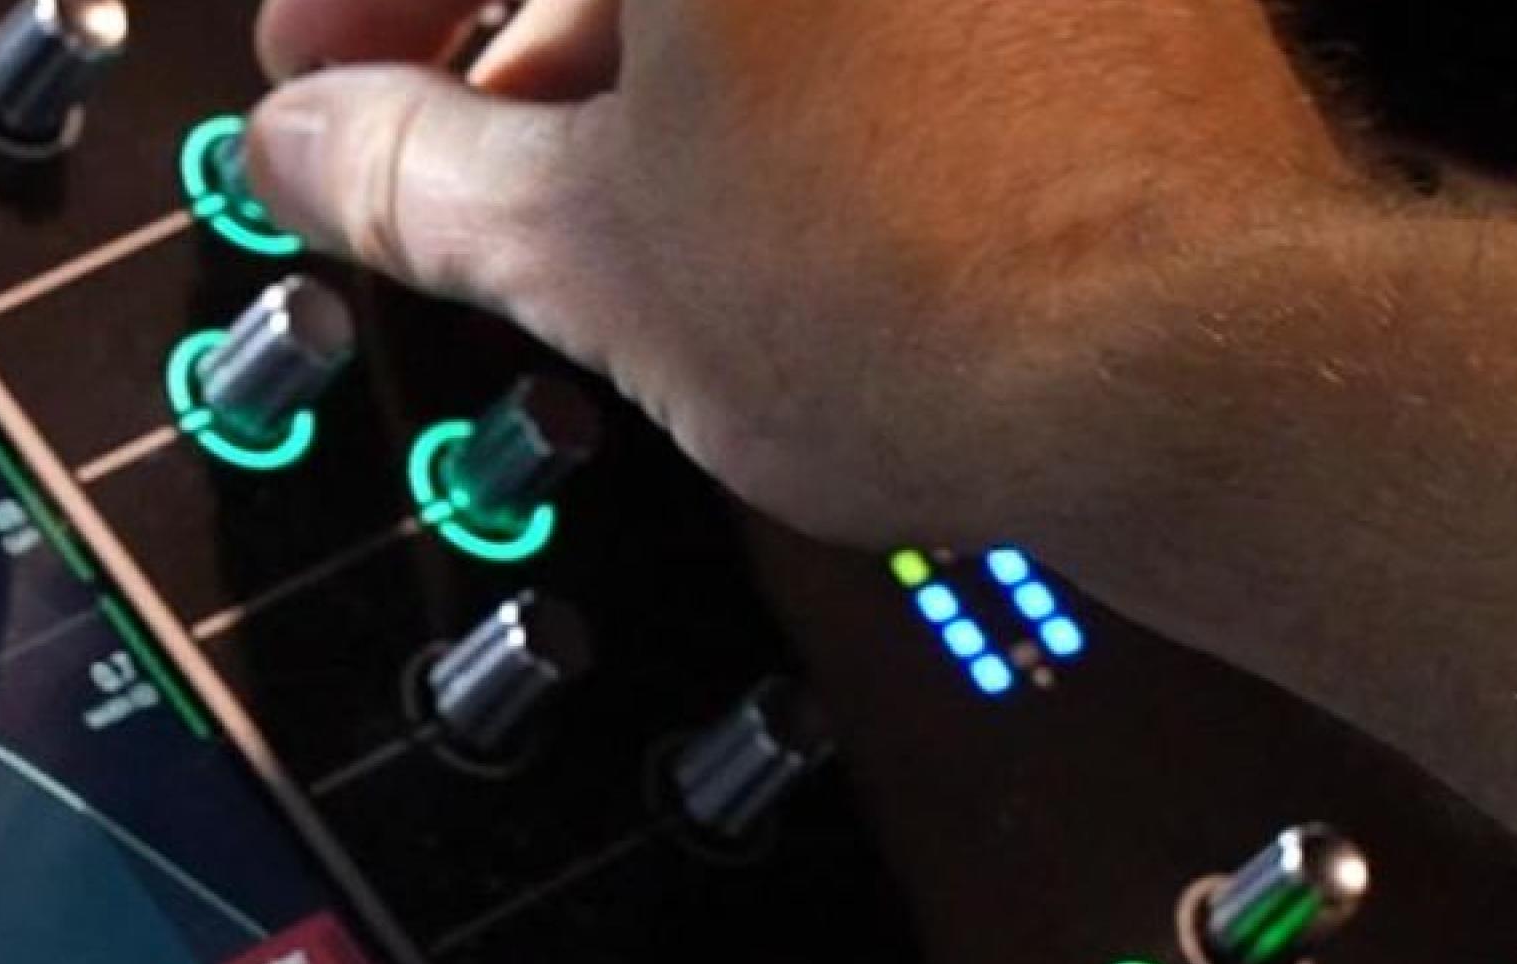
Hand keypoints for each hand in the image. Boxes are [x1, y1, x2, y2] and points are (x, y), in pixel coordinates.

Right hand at [245, 0, 1359, 545]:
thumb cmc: (930, 292)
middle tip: (401, 117)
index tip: (323, 73)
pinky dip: (751, 27)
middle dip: (476, 5)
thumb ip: (409, 176)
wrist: (1207, 373)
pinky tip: (706, 149)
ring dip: (606, 23)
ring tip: (550, 171)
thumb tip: (309, 151)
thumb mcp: (590, 248)